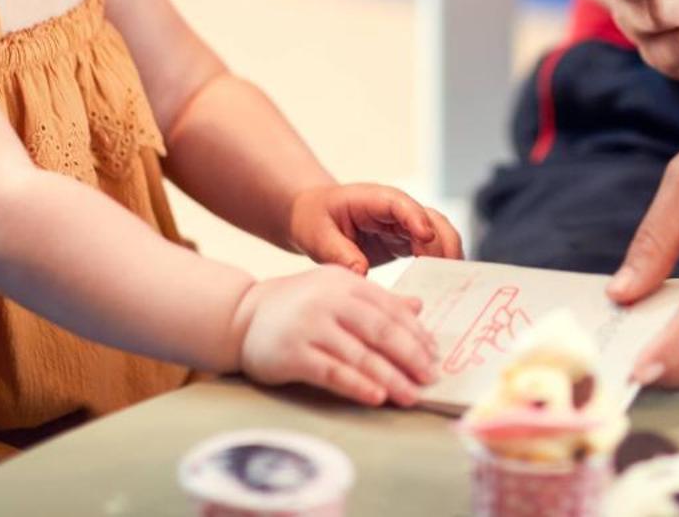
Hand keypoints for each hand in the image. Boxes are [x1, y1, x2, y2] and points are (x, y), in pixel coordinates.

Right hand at [235, 266, 438, 405]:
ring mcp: (310, 326)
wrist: (242, 316)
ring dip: (391, 378)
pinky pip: (332, 372)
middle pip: (381, 331)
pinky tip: (377, 397)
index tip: (435, 355)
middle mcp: (330, 300)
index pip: (390, 309)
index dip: (416, 334)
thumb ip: (377, 300)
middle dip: (411, 357)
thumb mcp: (337, 291)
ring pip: (360, 354)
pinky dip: (357, 385)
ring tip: (412, 395)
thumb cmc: (298, 305)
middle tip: (431, 378)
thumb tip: (419, 307)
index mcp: (346, 282)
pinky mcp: (293, 353)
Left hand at [288, 183, 463, 272]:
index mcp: (373, 199)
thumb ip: (338, 252)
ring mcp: (404, 225)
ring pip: (439, 234)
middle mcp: (396, 209)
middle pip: (431, 219)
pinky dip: (440, 265)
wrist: (314, 216)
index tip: (425, 236)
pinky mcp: (406, 242)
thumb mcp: (318, 235)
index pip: (401, 204)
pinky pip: (431, 250)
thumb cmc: (315, 220)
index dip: (416, 218)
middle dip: (442, 243)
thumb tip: (360, 273)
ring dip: (447, 256)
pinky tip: (442, 286)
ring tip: (449, 284)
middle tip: (446, 273)